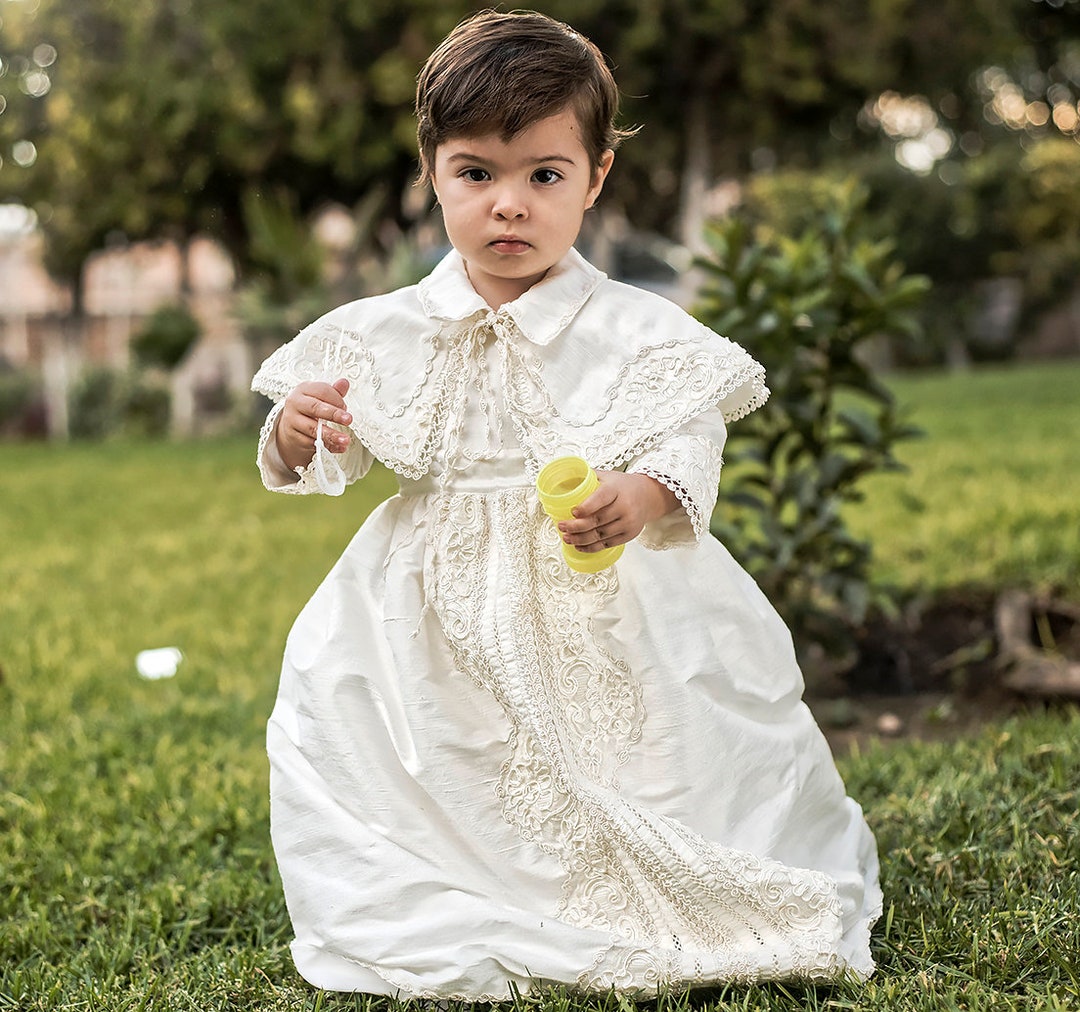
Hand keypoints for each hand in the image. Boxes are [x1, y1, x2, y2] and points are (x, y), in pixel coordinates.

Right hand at [276, 378, 352, 471]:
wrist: (291, 427)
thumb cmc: (309, 408)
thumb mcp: (320, 397)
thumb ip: (333, 392)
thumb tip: (344, 383)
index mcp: (303, 390)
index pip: (321, 391)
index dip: (336, 399)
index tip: (345, 407)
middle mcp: (295, 404)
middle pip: (315, 408)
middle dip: (334, 414)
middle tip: (348, 420)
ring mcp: (293, 421)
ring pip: (313, 429)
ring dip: (331, 435)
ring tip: (345, 439)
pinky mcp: (294, 437)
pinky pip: (313, 443)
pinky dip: (329, 446)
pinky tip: (340, 447)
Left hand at [557, 471, 678, 552]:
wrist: (648, 496)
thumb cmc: (623, 486)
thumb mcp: (607, 476)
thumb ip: (588, 477)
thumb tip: (563, 477)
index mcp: (616, 489)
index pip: (600, 498)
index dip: (586, 507)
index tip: (573, 512)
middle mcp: (625, 506)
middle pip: (597, 520)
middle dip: (576, 526)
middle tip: (562, 526)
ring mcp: (628, 522)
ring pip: (600, 535)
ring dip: (580, 539)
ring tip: (567, 538)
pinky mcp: (629, 534)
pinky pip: (607, 544)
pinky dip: (591, 547)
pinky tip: (579, 546)